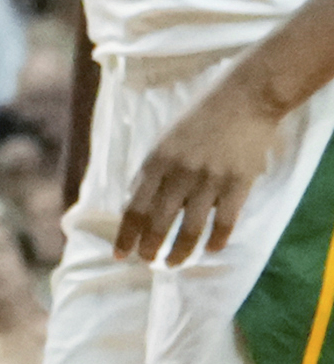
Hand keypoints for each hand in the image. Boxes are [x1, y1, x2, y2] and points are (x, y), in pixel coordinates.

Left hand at [114, 70, 280, 262]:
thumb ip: (154, 170)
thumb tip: (138, 200)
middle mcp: (180, 173)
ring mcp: (210, 180)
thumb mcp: (166, 140)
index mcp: (156, 160)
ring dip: (180, 251)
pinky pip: (225, 221)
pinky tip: (210, 250)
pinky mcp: (238, 184)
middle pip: (159, 220)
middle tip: (146, 262)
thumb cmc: (199, 118)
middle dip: (149, 246)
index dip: (126, 233)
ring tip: (173, 264)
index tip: (120, 254)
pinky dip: (217, 239)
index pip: (134, 206)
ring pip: (190, 227)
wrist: (242, 99)